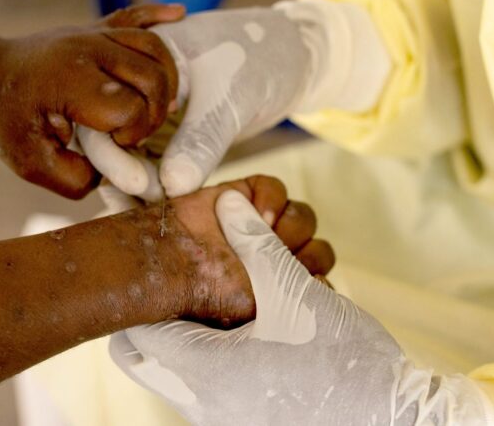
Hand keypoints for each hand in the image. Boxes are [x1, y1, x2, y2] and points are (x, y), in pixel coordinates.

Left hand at [0, 4, 184, 198]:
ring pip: (154, 48)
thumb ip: (76, 178)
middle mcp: (87, 49)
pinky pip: (134, 16)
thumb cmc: (4, 121)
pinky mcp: (95, 28)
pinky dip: (159, 15)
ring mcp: (93, 34)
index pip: (130, 107)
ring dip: (167, 80)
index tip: (112, 145)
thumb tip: (116, 171)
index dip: (131, 135)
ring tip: (159, 107)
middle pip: (153, 77)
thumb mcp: (31, 164)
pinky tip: (180, 14)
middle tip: (134, 133)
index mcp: (70, 80)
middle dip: (154, 113)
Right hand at [79, 6, 313, 199]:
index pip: (102, 110)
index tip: (139, 184)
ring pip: (128, 158)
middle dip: (122, 175)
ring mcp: (147, 113)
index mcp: (132, 60)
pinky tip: (165, 210)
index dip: (112, 152)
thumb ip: (201, 140)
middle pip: (106, 138)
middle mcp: (130, 87)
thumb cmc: (257, 59)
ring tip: (156, 214)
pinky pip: (151, 165)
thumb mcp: (229, 98)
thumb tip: (172, 186)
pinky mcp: (166, 136)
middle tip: (151, 203)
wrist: (287, 58)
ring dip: (138, 187)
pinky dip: (156, 187)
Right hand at [108, 174, 333, 325]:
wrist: (168, 263)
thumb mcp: (258, 304)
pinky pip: (276, 189)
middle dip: (304, 255)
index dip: (316, 279)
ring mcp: (261, 227)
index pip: (320, 282)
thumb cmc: (209, 294)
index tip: (303, 283)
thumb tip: (325, 284)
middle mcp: (274, 260)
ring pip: (302, 218)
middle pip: (318, 250)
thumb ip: (296, 291)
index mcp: (278, 292)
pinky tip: (256, 213)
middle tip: (279, 261)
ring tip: (266, 234)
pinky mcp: (245, 196)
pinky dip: (271, 198)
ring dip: (290, 227)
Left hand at [110, 191, 493, 424]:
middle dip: (158, 313)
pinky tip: (251, 329)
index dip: (143, 290)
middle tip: (185, 282)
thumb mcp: (296, 293)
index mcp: (202, 369)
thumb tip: (229, 204)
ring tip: (224, 300)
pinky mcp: (241, 421)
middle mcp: (198, 401)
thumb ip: (256, 244)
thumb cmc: (343, 363)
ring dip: (192, 330)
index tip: (158, 263)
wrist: (390, 421)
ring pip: (175, 370)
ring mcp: (218, 417)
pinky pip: (205, 385)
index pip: (133, 331)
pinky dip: (215, 352)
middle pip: (143, 354)